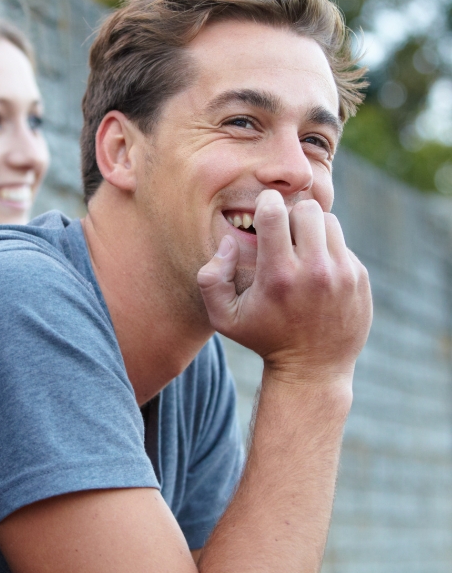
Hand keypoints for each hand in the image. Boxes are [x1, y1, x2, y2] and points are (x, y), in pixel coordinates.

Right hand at [197, 190, 371, 384]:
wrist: (313, 369)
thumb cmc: (263, 337)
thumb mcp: (223, 317)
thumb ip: (212, 278)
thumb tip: (229, 241)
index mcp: (279, 276)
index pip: (274, 213)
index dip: (266, 203)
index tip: (263, 209)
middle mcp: (315, 271)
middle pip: (307, 210)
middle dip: (291, 214)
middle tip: (282, 231)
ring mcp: (343, 274)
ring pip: (329, 221)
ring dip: (311, 228)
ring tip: (300, 247)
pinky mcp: (360, 278)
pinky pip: (342, 244)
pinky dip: (327, 249)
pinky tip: (316, 270)